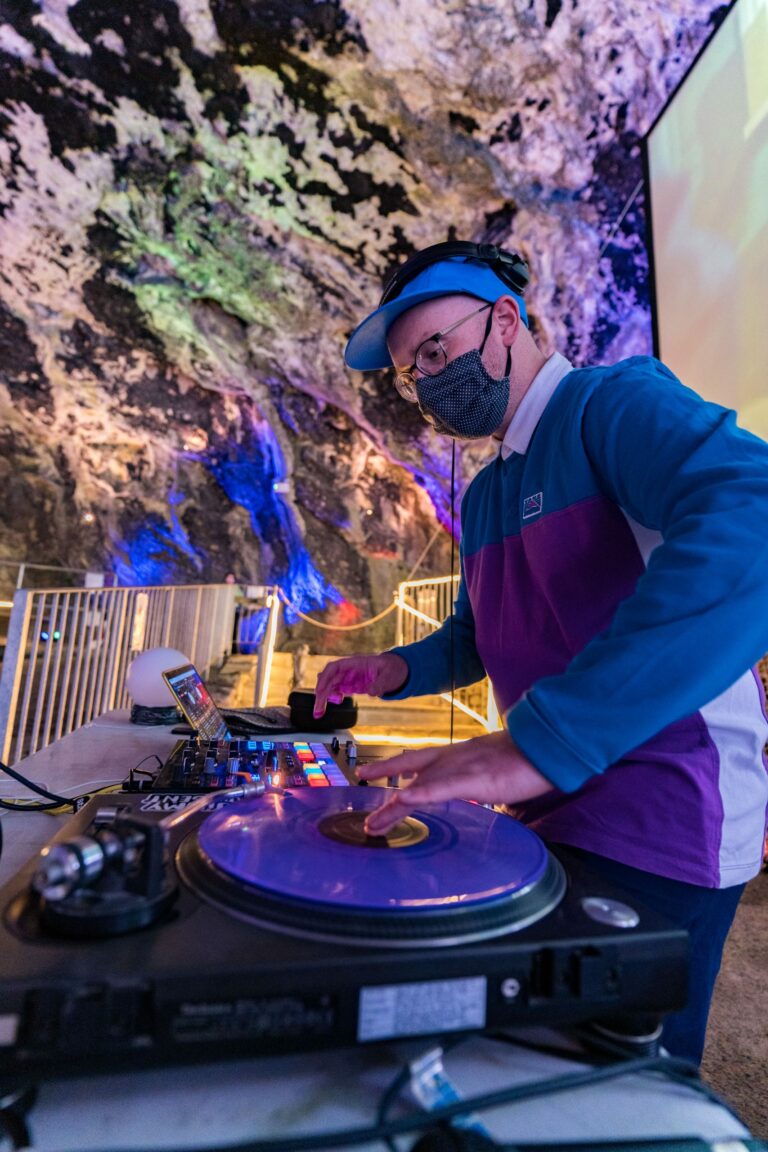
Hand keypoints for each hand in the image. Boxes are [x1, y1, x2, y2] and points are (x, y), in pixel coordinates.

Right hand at [313, 652, 408, 717]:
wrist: (398, 670)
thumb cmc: (393, 667)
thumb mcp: (389, 675)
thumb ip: (380, 684)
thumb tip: (372, 692)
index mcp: (355, 663)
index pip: (334, 667)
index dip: (324, 678)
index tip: (320, 691)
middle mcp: (349, 670)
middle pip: (329, 679)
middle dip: (321, 694)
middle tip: (318, 710)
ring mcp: (349, 678)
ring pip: (330, 686)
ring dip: (324, 698)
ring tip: (320, 711)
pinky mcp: (352, 686)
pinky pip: (337, 690)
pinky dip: (332, 698)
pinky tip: (334, 703)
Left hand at [356, 729, 552, 834]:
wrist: (546, 745)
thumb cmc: (528, 758)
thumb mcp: (496, 765)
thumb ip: (482, 775)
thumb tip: (482, 788)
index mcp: (459, 754)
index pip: (420, 758)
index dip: (394, 765)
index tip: (373, 773)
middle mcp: (453, 757)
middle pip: (410, 770)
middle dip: (385, 787)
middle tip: (367, 809)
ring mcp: (461, 767)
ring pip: (419, 786)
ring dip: (394, 808)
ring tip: (374, 824)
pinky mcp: (473, 779)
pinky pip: (441, 788)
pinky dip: (420, 794)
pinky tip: (403, 800)